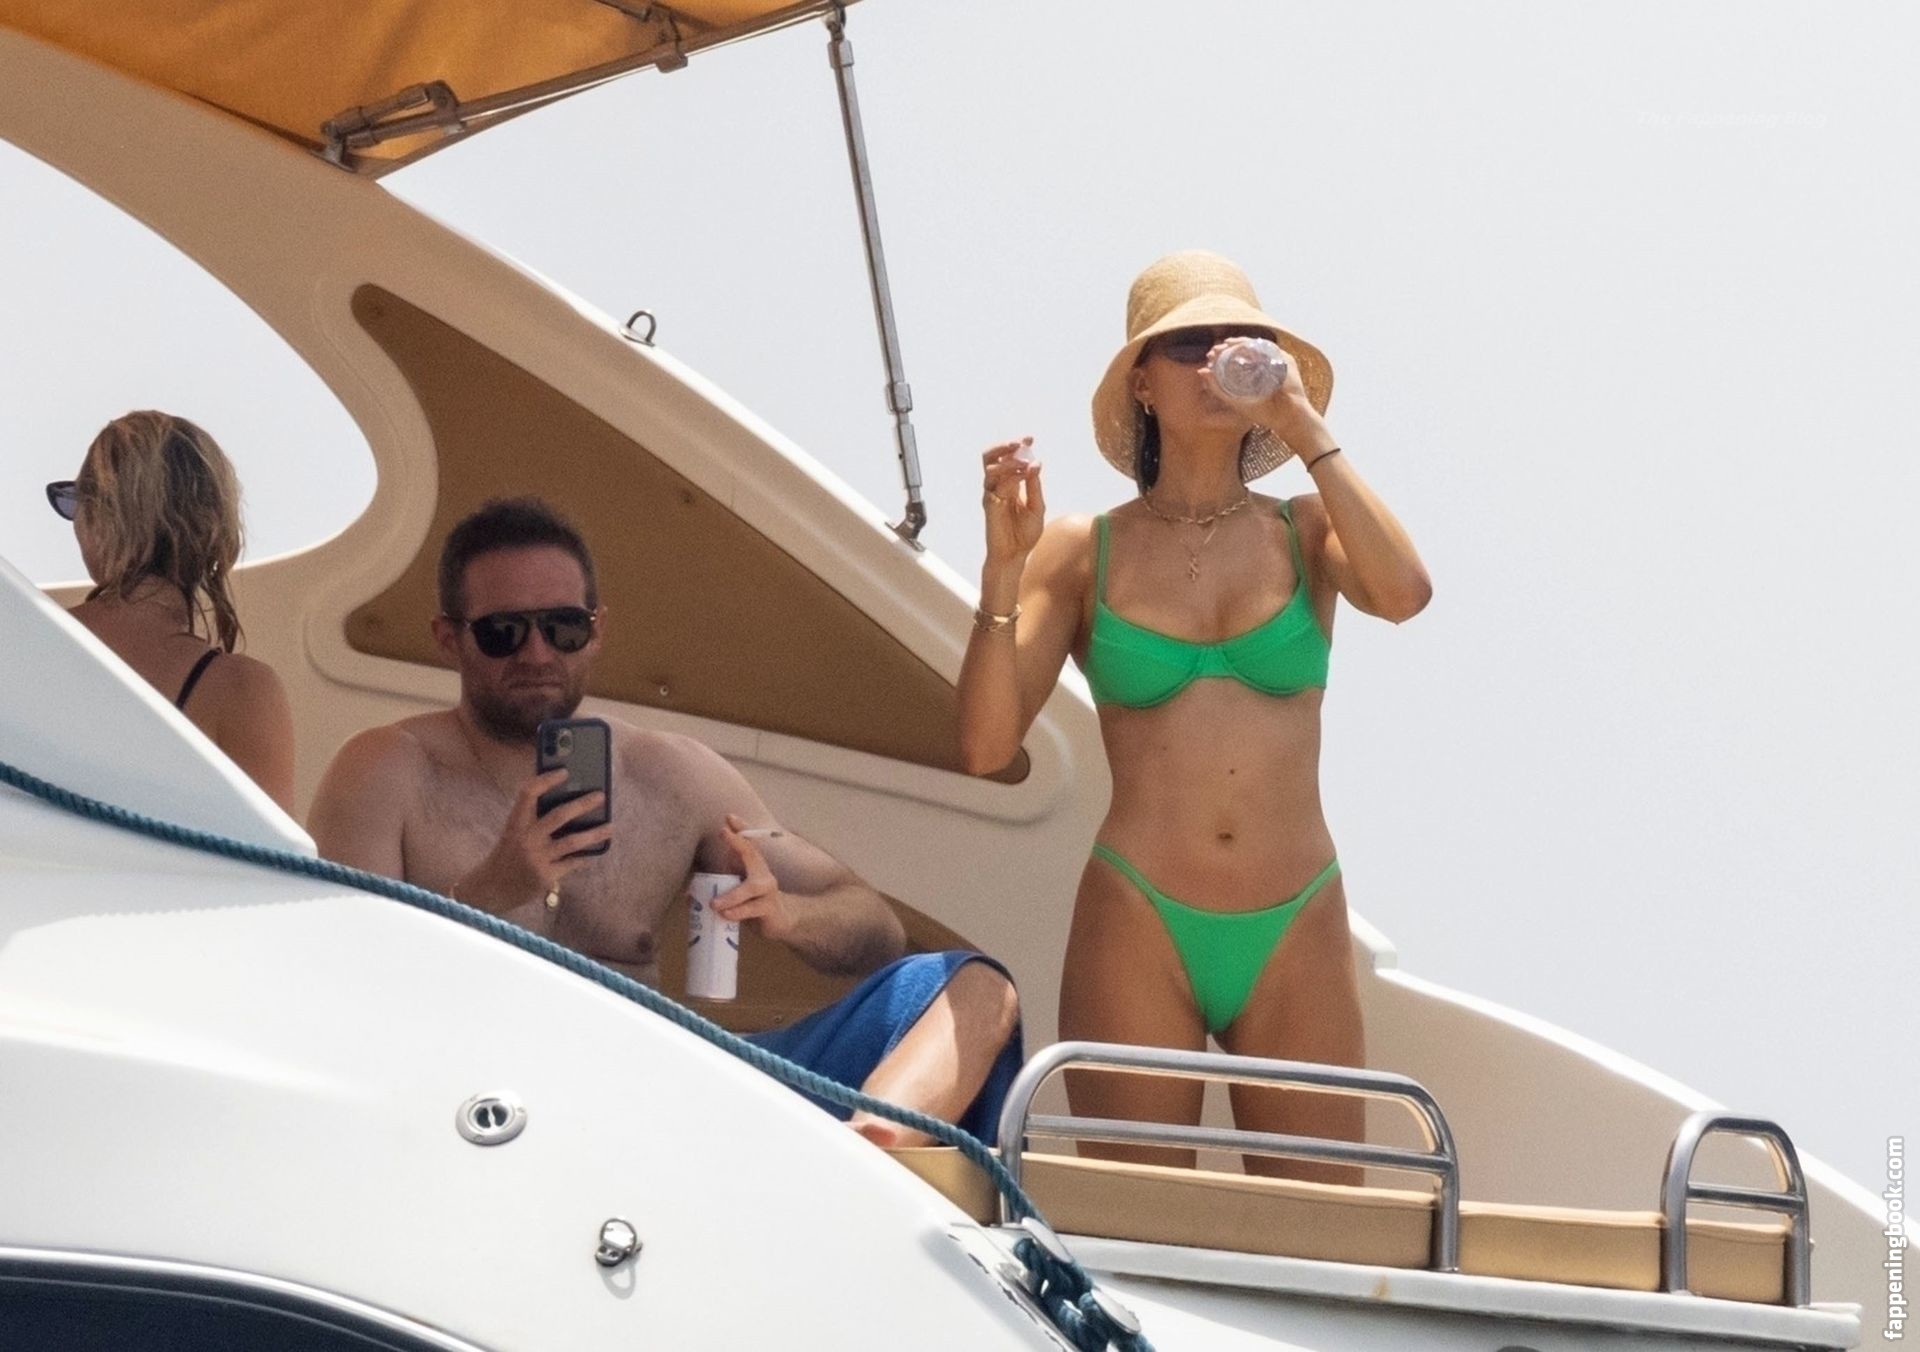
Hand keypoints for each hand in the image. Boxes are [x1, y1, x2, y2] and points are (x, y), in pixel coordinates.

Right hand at [458, 768, 610, 910]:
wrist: (491, 889)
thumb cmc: (507, 855)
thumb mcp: (513, 834)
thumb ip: (532, 820)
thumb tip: (567, 803)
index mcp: (515, 823)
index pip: (528, 794)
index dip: (546, 780)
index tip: (564, 772)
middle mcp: (527, 838)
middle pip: (559, 816)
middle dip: (583, 804)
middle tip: (600, 796)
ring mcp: (537, 858)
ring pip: (573, 841)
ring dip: (595, 834)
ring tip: (610, 827)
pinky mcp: (547, 876)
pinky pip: (573, 862)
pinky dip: (585, 857)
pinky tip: (594, 852)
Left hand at [714, 813, 795, 942]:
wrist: (779, 922)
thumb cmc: (753, 901)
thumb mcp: (737, 889)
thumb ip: (720, 885)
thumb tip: (689, 891)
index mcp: (753, 866)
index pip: (748, 843)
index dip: (740, 829)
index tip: (729, 817)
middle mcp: (763, 873)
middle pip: (752, 854)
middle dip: (738, 842)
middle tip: (723, 832)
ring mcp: (769, 891)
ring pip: (751, 888)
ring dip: (731, 895)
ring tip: (714, 904)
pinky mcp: (770, 909)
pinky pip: (753, 908)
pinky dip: (738, 912)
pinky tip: (726, 915)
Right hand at [981, 438, 1045, 562]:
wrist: (1015, 555)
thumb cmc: (1024, 535)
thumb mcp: (1037, 507)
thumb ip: (1034, 486)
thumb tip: (1036, 463)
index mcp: (1010, 486)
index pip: (1009, 460)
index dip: (1018, 448)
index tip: (1029, 438)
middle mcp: (999, 487)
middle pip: (991, 459)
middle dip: (1003, 447)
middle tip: (1018, 443)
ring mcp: (992, 495)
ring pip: (991, 468)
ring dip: (1008, 461)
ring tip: (1024, 461)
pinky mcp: (989, 504)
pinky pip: (996, 484)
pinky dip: (1010, 475)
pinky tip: (1023, 474)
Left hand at [1202, 339, 1325, 448]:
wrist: (1287, 419)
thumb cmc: (1264, 412)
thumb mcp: (1235, 400)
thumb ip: (1218, 388)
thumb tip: (1201, 371)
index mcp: (1252, 371)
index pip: (1237, 356)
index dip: (1223, 353)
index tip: (1211, 355)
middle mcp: (1264, 363)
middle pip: (1245, 348)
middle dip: (1229, 345)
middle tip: (1215, 349)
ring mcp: (1275, 360)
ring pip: (1256, 344)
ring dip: (1240, 342)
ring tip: (1225, 345)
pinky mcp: (1286, 360)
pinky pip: (1270, 348)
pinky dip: (1257, 346)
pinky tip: (1244, 346)